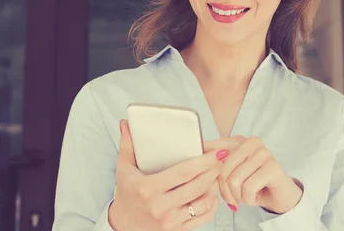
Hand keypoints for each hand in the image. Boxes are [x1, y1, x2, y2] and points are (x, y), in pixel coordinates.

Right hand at [108, 120, 228, 230]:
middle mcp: (160, 207)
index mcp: (148, 189)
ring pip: (203, 203)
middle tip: (222, 159)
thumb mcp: (124, 170)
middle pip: (197, 186)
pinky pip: (202, 218)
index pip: (183, 173)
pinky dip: (212, 205)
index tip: (217, 153)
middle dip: (214, 171)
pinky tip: (213, 194)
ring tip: (218, 175)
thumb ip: (127, 145)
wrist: (122, 226)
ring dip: (215, 188)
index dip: (204, 162)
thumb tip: (125, 123)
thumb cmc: (126, 195)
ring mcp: (170, 222)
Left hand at [206, 136, 302, 214]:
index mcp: (239, 140)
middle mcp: (252, 142)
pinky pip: (248, 188)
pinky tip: (256, 196)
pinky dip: (249, 199)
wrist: (279, 197)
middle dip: (224, 190)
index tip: (205, 178)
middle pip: (222, 168)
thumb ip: (215, 163)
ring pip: (235, 180)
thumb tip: (197, 154)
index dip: (206, 167)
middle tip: (231, 198)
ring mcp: (264, 153)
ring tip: (246, 195)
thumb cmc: (252, 184)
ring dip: (238, 196)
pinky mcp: (273, 167)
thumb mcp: (231, 173)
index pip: (214, 150)